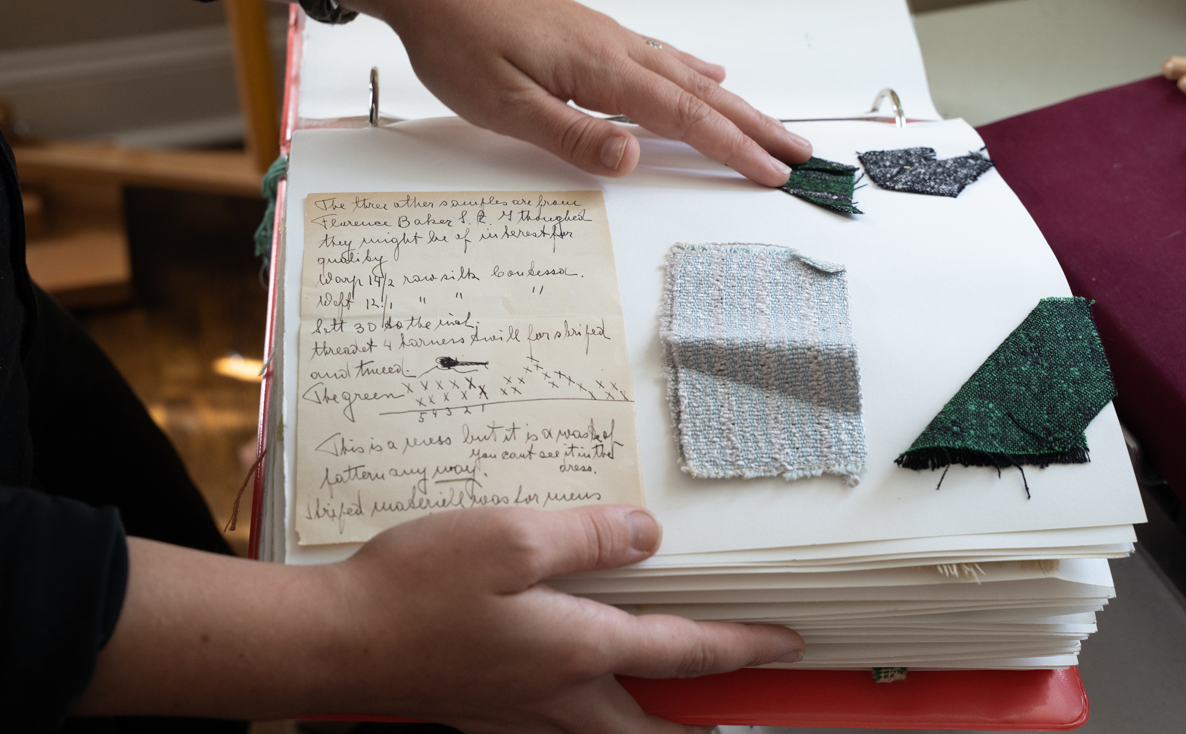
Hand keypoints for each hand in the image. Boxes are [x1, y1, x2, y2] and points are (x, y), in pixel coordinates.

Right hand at [78, 506, 802, 729]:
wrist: (333, 641)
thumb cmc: (415, 588)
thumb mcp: (510, 540)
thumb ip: (587, 537)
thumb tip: (646, 537)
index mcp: (576, 650)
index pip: (682, 651)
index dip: (741, 645)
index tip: (787, 643)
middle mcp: (556, 694)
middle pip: (648, 726)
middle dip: (697, 726)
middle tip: (732, 715)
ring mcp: (517, 710)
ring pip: (603, 731)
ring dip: (646, 722)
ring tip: (667, 704)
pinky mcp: (483, 707)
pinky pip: (556, 722)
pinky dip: (590, 712)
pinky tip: (575, 684)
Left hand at [333, 0, 812, 185]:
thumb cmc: (457, 39)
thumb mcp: (504, 104)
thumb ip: (572, 136)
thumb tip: (634, 161)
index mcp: (602, 71)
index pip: (685, 117)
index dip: (733, 148)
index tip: (774, 172)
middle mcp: (616, 49)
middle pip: (703, 94)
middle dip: (755, 127)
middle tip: (799, 154)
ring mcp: (606, 38)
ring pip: (688, 75)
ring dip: (734, 103)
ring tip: (769, 124)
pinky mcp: (590, 32)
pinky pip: (661, 55)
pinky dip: (694, 71)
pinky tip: (707, 71)